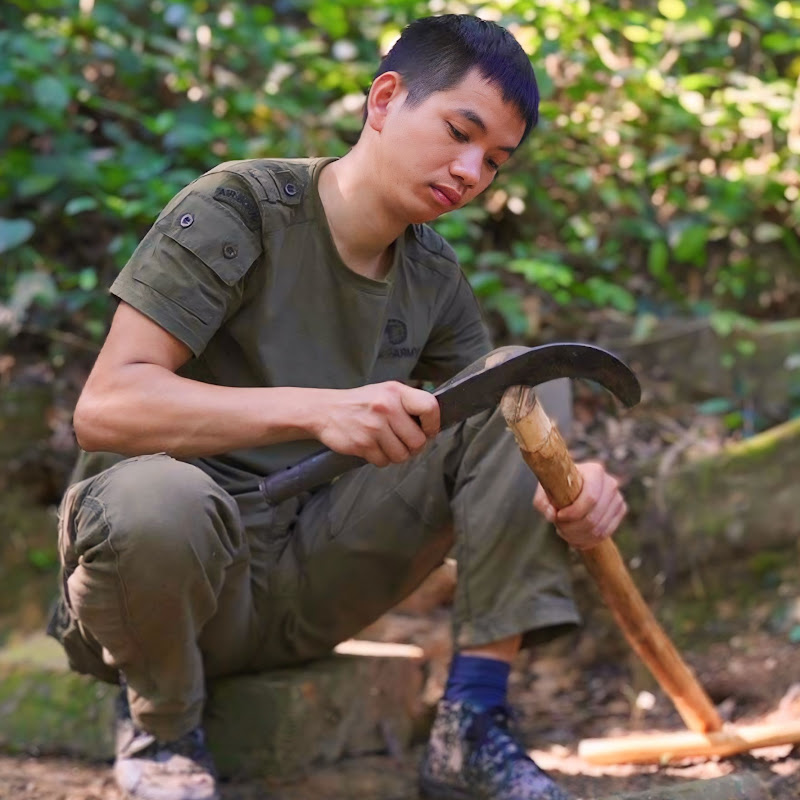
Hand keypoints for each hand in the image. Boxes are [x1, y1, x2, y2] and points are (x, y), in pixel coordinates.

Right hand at [314, 381, 439, 466]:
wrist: (325, 410)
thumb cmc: (360, 403)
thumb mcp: (386, 393)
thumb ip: (408, 405)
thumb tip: (430, 427)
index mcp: (396, 392)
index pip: (429, 407)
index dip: (433, 424)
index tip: (427, 431)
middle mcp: (386, 407)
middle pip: (418, 440)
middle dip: (413, 446)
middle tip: (403, 442)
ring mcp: (374, 427)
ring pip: (402, 455)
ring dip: (396, 454)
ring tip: (386, 444)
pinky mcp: (362, 444)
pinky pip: (383, 462)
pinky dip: (380, 458)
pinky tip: (372, 447)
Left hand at [533, 461, 626, 549]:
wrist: (571, 486)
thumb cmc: (557, 486)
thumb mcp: (544, 491)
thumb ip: (543, 502)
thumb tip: (552, 515)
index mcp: (594, 471)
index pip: (590, 498)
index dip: (573, 513)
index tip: (558, 516)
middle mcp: (610, 483)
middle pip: (594, 517)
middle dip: (573, 528)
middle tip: (559, 529)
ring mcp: (617, 497)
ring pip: (600, 529)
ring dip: (578, 537)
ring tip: (564, 533)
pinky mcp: (620, 510)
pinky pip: (606, 533)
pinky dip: (589, 541)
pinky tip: (575, 538)